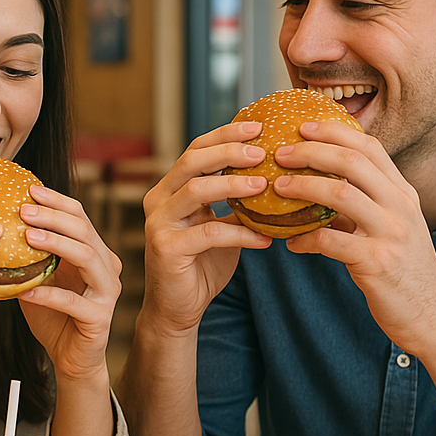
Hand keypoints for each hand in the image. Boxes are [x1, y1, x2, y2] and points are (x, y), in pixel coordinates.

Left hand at [15, 183, 123, 380]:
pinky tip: (25, 291)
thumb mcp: (39, 278)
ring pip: (87, 257)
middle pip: (84, 231)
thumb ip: (28, 255)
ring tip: (28, 237)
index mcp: (95, 252)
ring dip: (56, 244)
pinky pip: (73, 302)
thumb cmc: (53, 316)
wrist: (72, 359)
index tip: (29, 190)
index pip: (80, 216)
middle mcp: (107, 267)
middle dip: (53, 217)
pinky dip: (48, 294)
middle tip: (23, 210)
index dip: (57, 201)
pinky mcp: (100, 317)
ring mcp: (107, 292)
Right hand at [136, 121, 272, 336]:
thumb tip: (277, 174)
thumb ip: (234, 200)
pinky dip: (240, 234)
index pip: (196, 149)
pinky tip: (266, 239)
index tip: (258, 127)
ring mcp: (159, 223)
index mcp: (170, 188)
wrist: (179, 308)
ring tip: (264, 185)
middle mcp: (159, 200)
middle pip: (192, 161)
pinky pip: (208, 233)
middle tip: (262, 150)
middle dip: (228, 151)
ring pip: (195, 190)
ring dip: (232, 184)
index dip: (225, 135)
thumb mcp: (220, 223)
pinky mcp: (166, 248)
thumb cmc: (203, 263)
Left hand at [274, 122, 435, 352]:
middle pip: (352, 162)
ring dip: (303, 187)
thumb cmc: (404, 272)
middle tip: (281, 153)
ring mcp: (391, 234)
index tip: (305, 126)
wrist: (433, 317)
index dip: (335, 132)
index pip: (370, 147)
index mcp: (403, 193)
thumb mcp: (391, 229)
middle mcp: (400, 207)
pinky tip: (289, 242)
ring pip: (340, 194)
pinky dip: (305, 239)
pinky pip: (331, 242)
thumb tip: (316, 190)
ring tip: (278, 188)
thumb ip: (362, 207)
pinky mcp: (377, 263)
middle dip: (312, 151)